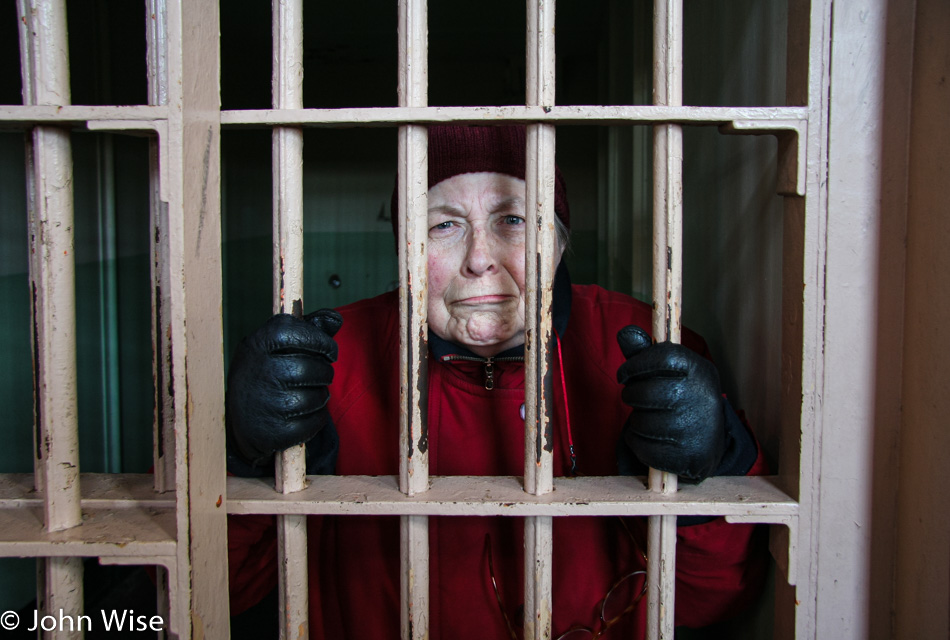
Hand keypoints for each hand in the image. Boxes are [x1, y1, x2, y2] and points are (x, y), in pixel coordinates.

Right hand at [226, 309, 342, 473]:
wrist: (242, 420)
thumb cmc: (268, 373)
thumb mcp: (278, 346)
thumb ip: (308, 329)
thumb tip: (335, 319)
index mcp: (256, 345)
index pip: (293, 332)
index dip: (319, 340)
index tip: (329, 351)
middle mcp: (258, 372)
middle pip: (311, 368)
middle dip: (324, 372)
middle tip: (319, 375)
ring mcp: (265, 403)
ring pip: (317, 396)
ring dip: (321, 395)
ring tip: (307, 393)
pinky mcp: (275, 431)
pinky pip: (315, 421)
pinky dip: (317, 417)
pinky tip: (303, 413)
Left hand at [616, 325, 726, 481]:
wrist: (708, 440)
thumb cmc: (682, 398)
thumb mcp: (672, 371)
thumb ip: (646, 353)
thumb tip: (624, 333)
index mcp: (700, 370)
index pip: (663, 356)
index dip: (636, 364)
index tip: (624, 374)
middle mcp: (702, 397)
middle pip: (646, 392)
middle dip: (632, 396)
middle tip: (635, 398)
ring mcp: (696, 429)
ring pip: (641, 422)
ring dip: (636, 421)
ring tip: (649, 418)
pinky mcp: (687, 455)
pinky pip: (642, 446)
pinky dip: (637, 442)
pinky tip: (650, 438)